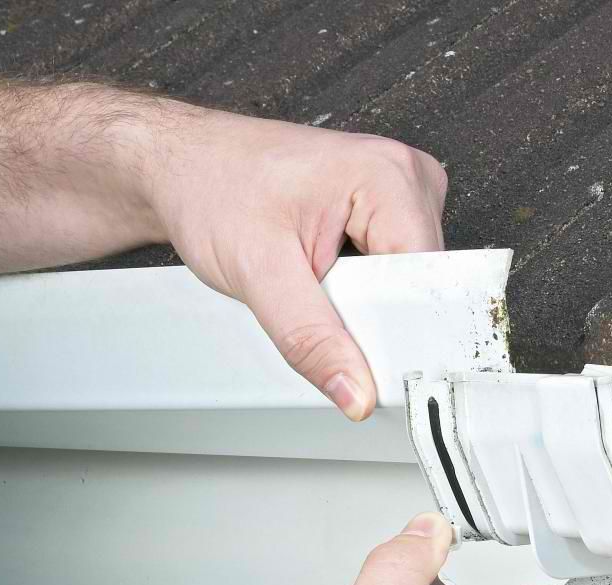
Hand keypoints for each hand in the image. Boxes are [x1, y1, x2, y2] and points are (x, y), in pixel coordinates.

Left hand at [145, 110, 448, 419]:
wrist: (183, 164)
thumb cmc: (212, 189)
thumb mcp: (258, 272)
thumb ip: (312, 338)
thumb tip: (358, 392)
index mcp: (387, 175)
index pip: (428, 279)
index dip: (403, 330)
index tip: (378, 370)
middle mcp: (405, 175)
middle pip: (425, 283)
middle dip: (379, 317)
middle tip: (322, 307)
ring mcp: (400, 190)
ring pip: (413, 283)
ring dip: (369, 305)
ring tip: (317, 284)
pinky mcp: (387, 208)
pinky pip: (397, 272)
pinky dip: (365, 292)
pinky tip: (329, 278)